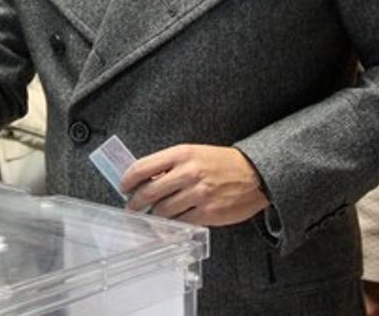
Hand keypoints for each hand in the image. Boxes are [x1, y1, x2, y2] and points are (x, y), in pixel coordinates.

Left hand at [121, 144, 269, 225]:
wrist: (255, 174)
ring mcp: (198, 194)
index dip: (128, 180)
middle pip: (149, 192)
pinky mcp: (208, 213)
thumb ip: (170, 164)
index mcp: (182, 154)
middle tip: (132, 207)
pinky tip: (171, 222)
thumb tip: (145, 178)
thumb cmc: (222, 163)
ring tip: (154, 215)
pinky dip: (173, 224)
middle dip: (135, 203)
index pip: (143, 167)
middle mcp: (188, 173)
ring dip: (155, 215)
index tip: (123, 187)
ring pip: (163, 210)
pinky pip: (180, 222)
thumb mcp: (194, 153)